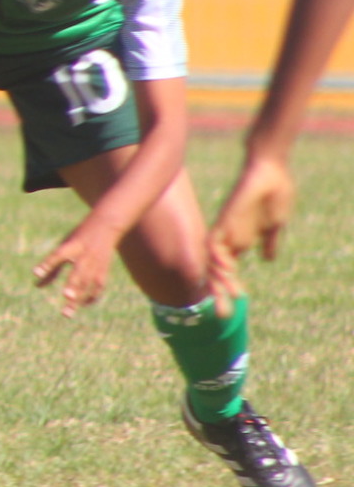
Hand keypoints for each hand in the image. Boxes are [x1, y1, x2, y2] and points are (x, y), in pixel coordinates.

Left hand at [33, 220, 114, 315]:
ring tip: (66, 312)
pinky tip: (81, 306)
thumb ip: (51, 266)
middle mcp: (84, 256)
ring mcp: (96, 264)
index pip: (58, 255)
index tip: (36, 273)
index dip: (47, 264)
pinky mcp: (104, 270)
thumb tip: (37, 284)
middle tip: (65, 296)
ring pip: (88, 284)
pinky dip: (91, 297)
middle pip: (78, 273)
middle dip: (72, 285)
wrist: (106, 226)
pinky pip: (98, 287)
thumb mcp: (63, 246)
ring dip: (78, 298)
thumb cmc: (78, 238)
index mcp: (72, 245)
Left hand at [209, 152, 296, 312]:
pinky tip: (225, 271)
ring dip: (221, 281)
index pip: (229, 270)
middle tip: (225, 318)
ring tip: (230, 299)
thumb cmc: (273, 193)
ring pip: (213, 261)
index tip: (238, 306)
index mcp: (239, 240)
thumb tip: (267, 260)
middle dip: (220, 294)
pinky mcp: (224, 218)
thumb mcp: (274, 225)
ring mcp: (225, 228)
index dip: (230, 288)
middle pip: (217, 271)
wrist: (269, 169)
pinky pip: (214, 242)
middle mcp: (228, 237)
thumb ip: (269, 242)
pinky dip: (217, 258)